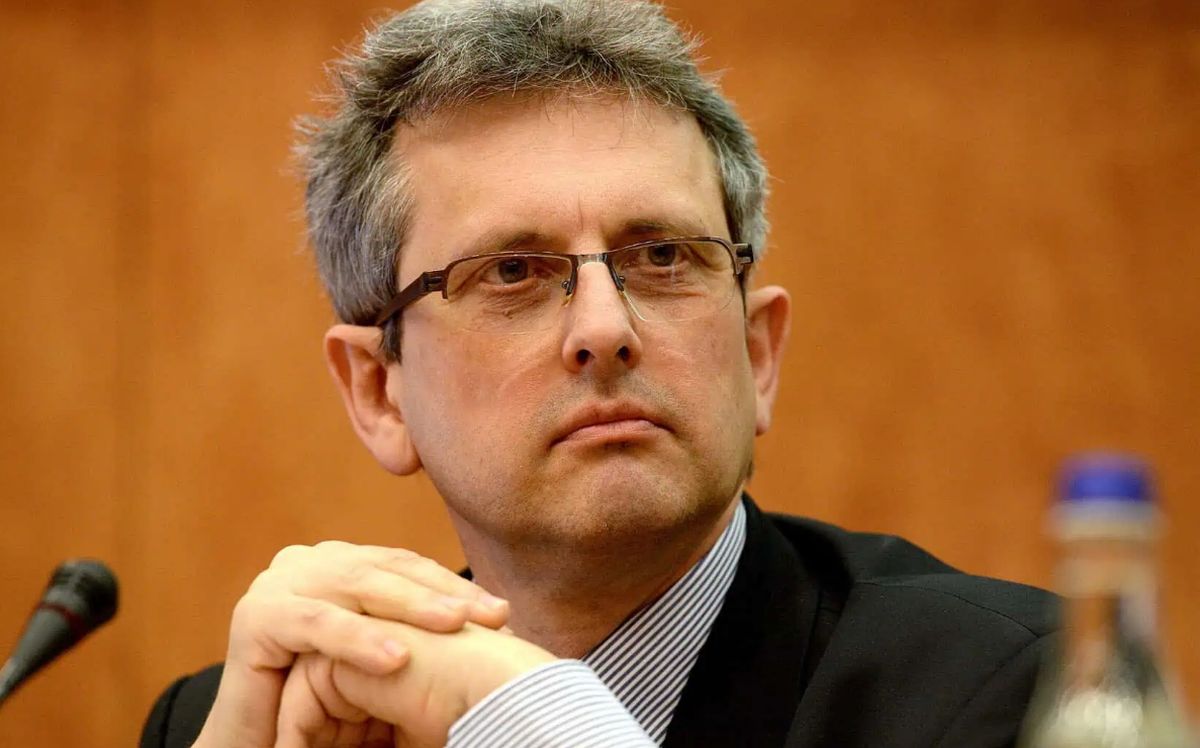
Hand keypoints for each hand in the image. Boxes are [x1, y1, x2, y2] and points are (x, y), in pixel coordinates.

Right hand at [193, 542, 509, 747]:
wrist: (262, 745)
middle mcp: (310, 563)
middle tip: (492, 614)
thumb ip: (421, 628)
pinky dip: (358, 639)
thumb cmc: (330, 708)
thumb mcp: (386, 656)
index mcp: (342, 564)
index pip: (408, 566)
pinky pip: (316, 624)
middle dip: (443, 593)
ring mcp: (280, 583)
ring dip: (411, 607)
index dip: (455, 586)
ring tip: (454, 625)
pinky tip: (397, 657)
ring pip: (356, 589)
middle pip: (387, 570)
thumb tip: (502, 617)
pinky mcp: (256, 615)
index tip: (502, 613)